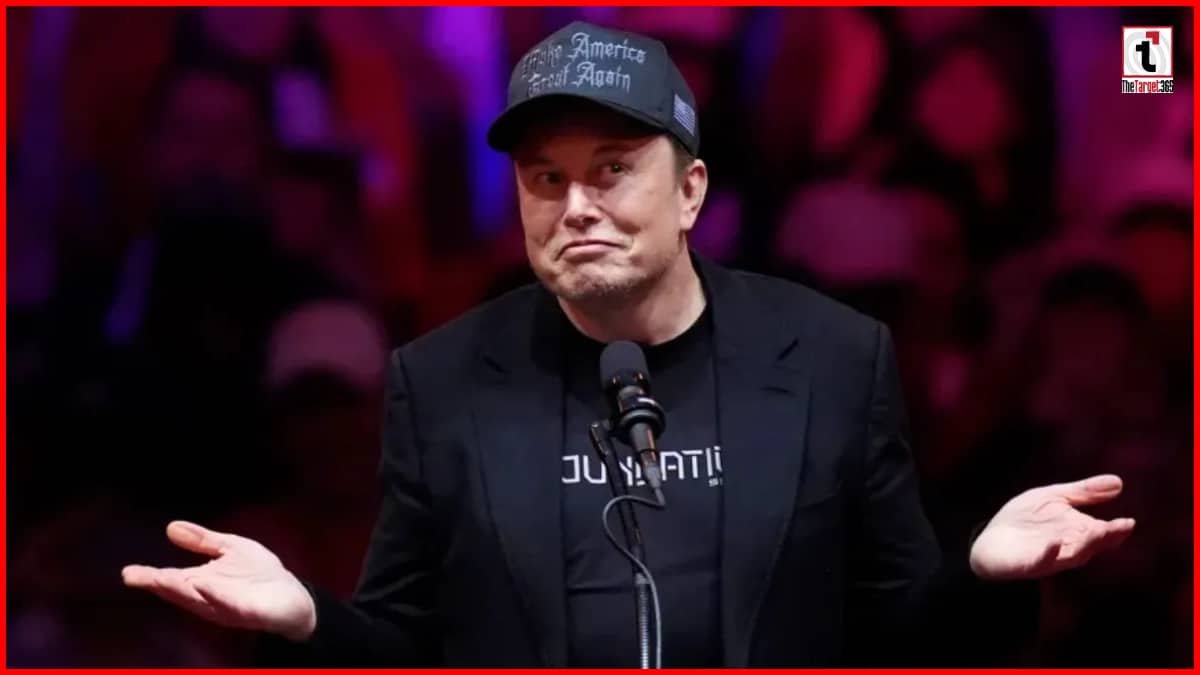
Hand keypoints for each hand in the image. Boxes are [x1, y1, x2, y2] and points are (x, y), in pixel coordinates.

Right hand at [122, 521, 316, 640]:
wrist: (293, 597)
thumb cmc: (259, 574)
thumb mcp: (231, 549)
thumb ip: (203, 541)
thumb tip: (170, 526)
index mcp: (202, 582)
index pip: (171, 579)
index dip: (149, 577)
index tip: (127, 572)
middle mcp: (209, 598)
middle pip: (179, 591)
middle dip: (158, 584)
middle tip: (134, 576)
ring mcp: (227, 607)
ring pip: (199, 600)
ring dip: (181, 590)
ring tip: (160, 579)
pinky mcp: (249, 612)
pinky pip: (230, 605)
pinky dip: (216, 595)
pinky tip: (205, 584)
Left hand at [969, 474, 1134, 580]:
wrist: (990, 540)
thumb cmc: (1024, 519)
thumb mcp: (1052, 498)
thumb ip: (1083, 492)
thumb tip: (1119, 482)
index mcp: (1078, 531)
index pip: (1103, 532)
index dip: (1116, 530)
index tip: (1128, 522)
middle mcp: (1069, 546)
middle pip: (1092, 544)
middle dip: (1106, 536)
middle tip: (1120, 527)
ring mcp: (1050, 557)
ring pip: (1074, 554)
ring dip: (1086, 544)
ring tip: (1097, 530)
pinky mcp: (1029, 563)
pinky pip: (1042, 560)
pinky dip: (1049, 553)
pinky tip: (1055, 543)